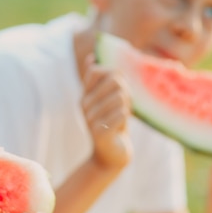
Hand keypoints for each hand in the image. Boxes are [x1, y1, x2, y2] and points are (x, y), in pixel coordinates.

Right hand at [81, 55, 131, 173]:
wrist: (111, 155)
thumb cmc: (112, 124)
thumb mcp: (108, 99)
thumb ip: (102, 80)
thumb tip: (91, 56)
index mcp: (85, 95)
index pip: (96, 71)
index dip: (113, 75)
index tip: (118, 89)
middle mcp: (84, 105)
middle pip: (114, 81)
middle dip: (126, 91)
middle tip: (124, 107)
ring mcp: (90, 119)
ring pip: (120, 97)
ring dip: (127, 107)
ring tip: (122, 117)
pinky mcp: (99, 132)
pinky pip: (120, 114)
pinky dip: (125, 118)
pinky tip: (120, 127)